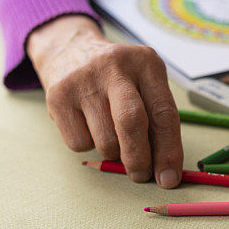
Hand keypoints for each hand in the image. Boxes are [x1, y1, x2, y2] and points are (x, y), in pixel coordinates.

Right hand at [27, 15, 182, 186]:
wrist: (69, 50)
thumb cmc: (117, 78)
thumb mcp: (144, 85)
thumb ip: (156, 122)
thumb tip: (164, 170)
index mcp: (146, 63)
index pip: (163, 113)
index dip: (169, 150)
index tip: (170, 178)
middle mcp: (115, 67)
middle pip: (131, 123)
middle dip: (139, 159)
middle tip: (141, 176)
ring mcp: (83, 80)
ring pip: (106, 141)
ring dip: (112, 152)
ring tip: (110, 133)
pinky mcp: (58, 97)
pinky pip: (80, 144)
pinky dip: (88, 145)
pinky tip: (87, 125)